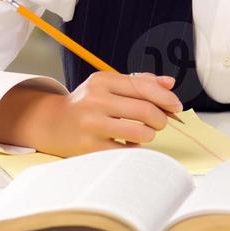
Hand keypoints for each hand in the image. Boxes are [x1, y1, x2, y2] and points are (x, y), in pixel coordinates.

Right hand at [0, 71, 182, 156]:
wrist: (53, 123)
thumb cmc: (88, 103)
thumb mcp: (109, 85)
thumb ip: (139, 82)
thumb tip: (169, 82)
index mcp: (102, 80)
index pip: (143, 87)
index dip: (165, 98)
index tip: (176, 106)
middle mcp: (95, 100)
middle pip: (145, 110)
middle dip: (162, 118)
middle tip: (162, 122)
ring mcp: (91, 124)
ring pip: (139, 132)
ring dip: (150, 134)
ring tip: (146, 132)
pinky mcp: (89, 146)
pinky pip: (126, 151)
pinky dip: (135, 148)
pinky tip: (130, 144)